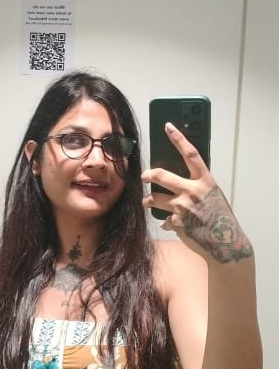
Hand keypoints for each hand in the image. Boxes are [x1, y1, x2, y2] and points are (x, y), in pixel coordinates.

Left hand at [141, 122, 252, 263]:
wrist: (225, 242)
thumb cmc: (220, 216)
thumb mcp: (212, 194)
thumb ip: (197, 185)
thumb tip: (181, 177)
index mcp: (205, 181)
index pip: (190, 154)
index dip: (179, 139)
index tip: (168, 127)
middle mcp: (192, 191)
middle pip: (161, 175)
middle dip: (148, 174)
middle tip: (144, 175)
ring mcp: (183, 208)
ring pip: (153, 198)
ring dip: (148, 201)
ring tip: (147, 201)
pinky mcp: (177, 223)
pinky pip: (163, 220)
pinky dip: (166, 222)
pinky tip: (171, 224)